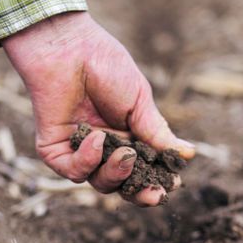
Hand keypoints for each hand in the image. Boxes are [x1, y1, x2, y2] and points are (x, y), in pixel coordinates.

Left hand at [3, 12, 194, 205]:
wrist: (70, 48)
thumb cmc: (105, 66)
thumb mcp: (139, 101)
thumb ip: (157, 132)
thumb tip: (188, 154)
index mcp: (127, 137)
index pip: (143, 169)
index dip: (156, 181)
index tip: (171, 185)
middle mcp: (104, 148)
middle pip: (122, 184)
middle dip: (138, 192)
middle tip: (153, 194)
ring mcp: (79, 149)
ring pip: (98, 182)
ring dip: (115, 174)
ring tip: (125, 154)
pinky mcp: (54, 148)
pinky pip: (72, 170)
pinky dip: (86, 161)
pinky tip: (96, 139)